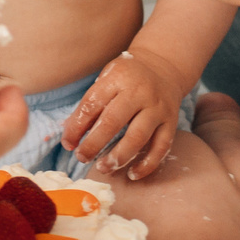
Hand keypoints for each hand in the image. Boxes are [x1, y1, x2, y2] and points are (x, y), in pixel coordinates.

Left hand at [61, 50, 190, 179]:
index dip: (76, 127)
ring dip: (118, 157)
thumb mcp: (106, 79)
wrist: (164, 66)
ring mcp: (157, 108)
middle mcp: (139, 92)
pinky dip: (147, 164)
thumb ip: (90, 104)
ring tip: (103, 168)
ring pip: (137, 137)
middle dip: (94, 144)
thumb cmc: (128, 76)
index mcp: (118, 78)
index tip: (68, 144)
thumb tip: (68, 132)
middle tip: (82, 157)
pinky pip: (161, 146)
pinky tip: (132, 173)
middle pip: (113, 121)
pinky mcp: (171, 121)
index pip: (92, 104)